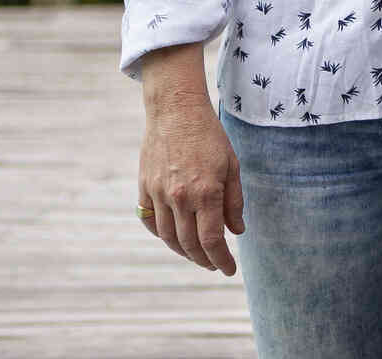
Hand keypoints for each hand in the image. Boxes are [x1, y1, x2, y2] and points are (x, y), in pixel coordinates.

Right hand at [137, 44, 243, 273]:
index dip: (222, 259)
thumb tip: (237, 231)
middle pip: (189, 244)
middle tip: (215, 265)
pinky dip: (162, 235)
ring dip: (183, 252)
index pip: (212, 240)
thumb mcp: (232, 165)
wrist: (175, 112)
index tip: (229, 270)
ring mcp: (158, 194)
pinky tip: (174, 239)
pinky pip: (151, 221)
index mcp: (206, 191)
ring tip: (198, 256)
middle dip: (204, 260)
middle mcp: (180, 197)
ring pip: (169, 237)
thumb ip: (234, 201)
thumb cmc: (210, 136)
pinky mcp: (144, 188)